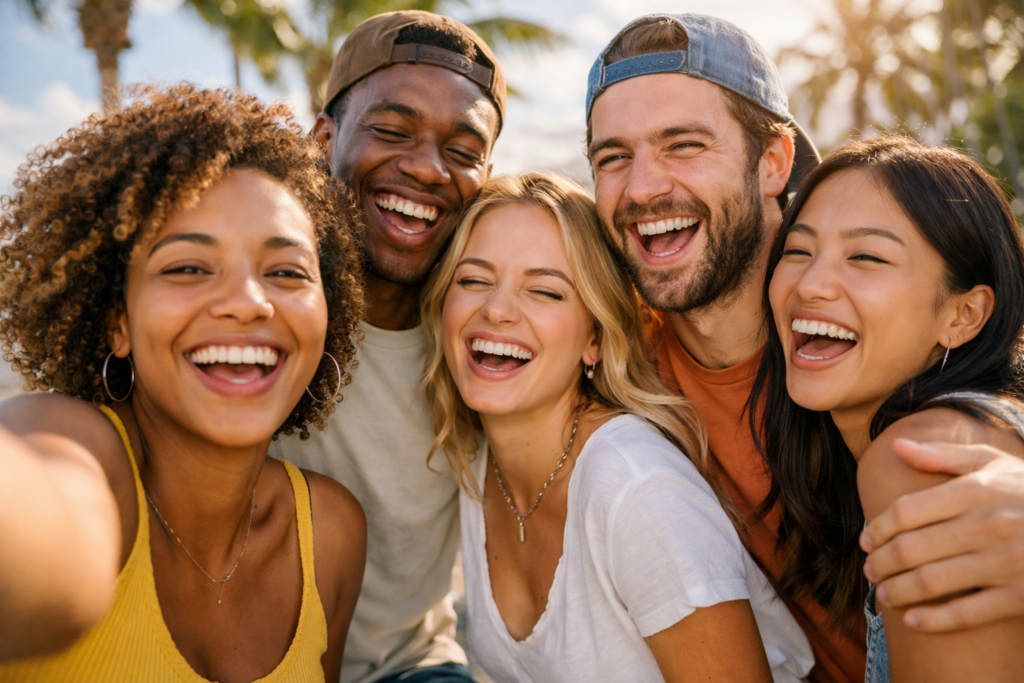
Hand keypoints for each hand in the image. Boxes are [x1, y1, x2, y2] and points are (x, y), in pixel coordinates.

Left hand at [860, 438, 1023, 631]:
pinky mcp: (1020, 596)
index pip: (906, 512)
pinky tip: (913, 620)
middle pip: (911, 549)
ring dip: (897, 591)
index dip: (877, 528)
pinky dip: (934, 620)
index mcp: (976, 491)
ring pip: (932, 582)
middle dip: (880, 562)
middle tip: (869, 568)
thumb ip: (943, 455)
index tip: (866, 539)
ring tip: (883, 593)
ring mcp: (1005, 563)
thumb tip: (897, 446)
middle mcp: (988, 526)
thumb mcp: (992, 463)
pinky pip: (967, 614)